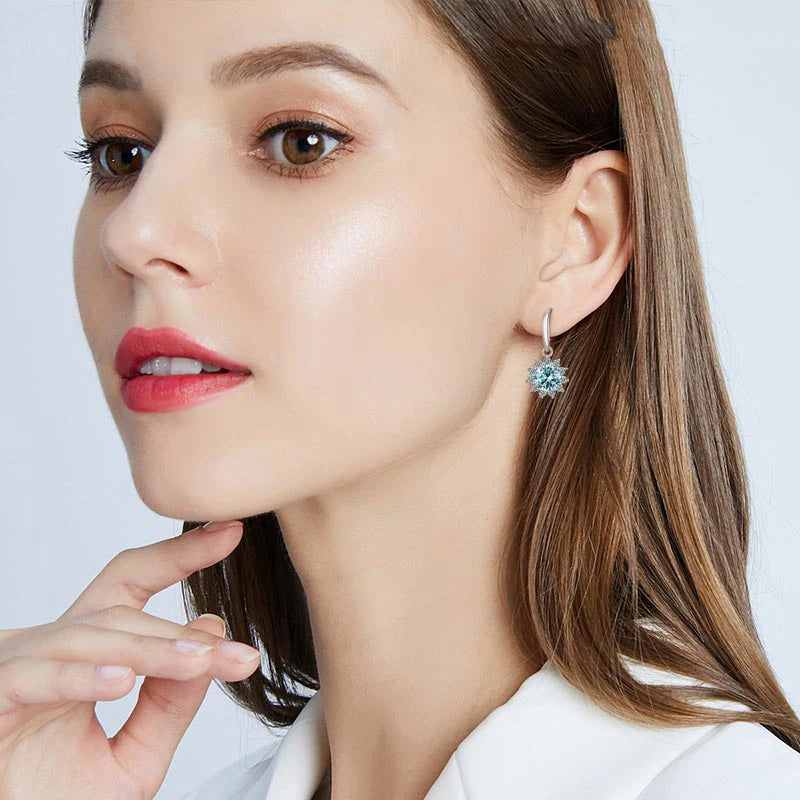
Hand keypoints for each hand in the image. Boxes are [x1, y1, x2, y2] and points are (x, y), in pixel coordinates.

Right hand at [0, 519, 260, 799]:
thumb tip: (211, 633)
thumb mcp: (133, 758)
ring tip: (199, 661)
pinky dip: (81, 678)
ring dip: (150, 650)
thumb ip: (170, 705)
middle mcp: (52, 650)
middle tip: (236, 652)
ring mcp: (19, 668)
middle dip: (179, 631)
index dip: (179, 554)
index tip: (229, 532)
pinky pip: (36, 678)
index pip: (133, 586)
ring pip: (91, 639)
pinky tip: (121, 679)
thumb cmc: (51, 799)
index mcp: (85, 654)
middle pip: (120, 611)